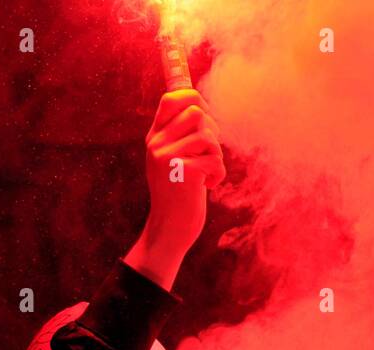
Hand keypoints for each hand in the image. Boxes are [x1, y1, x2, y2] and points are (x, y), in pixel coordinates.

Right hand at [124, 90, 224, 290]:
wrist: (171, 228)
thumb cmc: (179, 194)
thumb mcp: (173, 160)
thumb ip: (180, 135)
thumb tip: (200, 105)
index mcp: (155, 137)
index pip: (171, 99)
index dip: (193, 98)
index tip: (204, 113)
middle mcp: (156, 143)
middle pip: (196, 112)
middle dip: (212, 130)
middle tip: (209, 152)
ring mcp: (166, 157)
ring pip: (206, 134)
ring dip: (216, 153)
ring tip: (209, 171)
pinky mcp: (181, 171)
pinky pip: (213, 158)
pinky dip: (218, 173)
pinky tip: (209, 186)